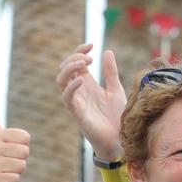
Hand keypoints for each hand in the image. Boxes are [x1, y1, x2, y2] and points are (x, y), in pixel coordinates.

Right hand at [0, 104, 29, 181]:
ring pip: (22, 165)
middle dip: (20, 160)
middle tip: (6, 164)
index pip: (25, 137)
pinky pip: (16, 178)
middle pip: (25, 152)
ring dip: (16, 171)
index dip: (21, 146)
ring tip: (3, 171)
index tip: (9, 151)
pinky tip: (2, 181)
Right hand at [57, 42, 125, 161]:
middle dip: (73, 58)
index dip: (79, 51)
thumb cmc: (117, 116)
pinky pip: (67, 98)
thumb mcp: (116, 89)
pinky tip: (82, 79)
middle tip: (89, 57)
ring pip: (60, 80)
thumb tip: (107, 51)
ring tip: (83, 63)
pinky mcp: (77, 113)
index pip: (76, 63)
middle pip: (64, 68)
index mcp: (87, 84)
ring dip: (69, 68)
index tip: (91, 44)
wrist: (121, 138)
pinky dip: (71, 86)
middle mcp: (79, 91)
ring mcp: (76, 101)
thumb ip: (110, 72)